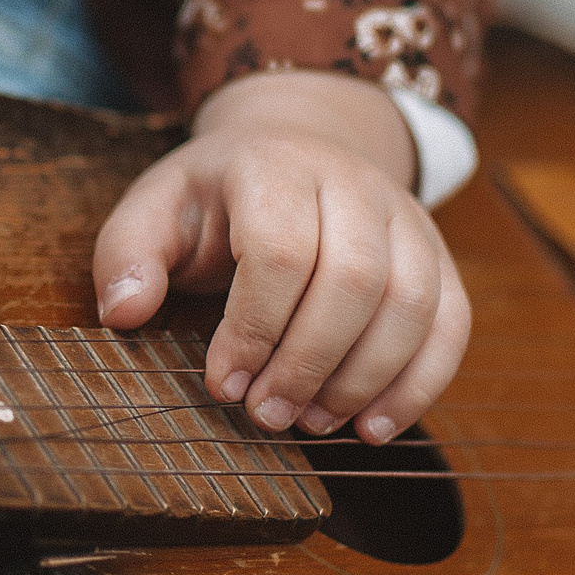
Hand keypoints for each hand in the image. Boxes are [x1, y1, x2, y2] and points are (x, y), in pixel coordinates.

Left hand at [92, 72, 469, 444]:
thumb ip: (127, 254)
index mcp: (275, 167)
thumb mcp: (156, 207)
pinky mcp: (438, 254)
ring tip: (312, 423)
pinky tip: (373, 427)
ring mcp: (406, 217)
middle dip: (308, 363)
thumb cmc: (218, 196)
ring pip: (413, 304)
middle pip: (355, 281)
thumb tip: (123, 312)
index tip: (223, 384)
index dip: (254, 328)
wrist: (297, 148)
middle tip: (266, 416)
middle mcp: (354, 184)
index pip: (281, 251)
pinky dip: (420, 383)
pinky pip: (452, 321)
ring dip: (364, 380)